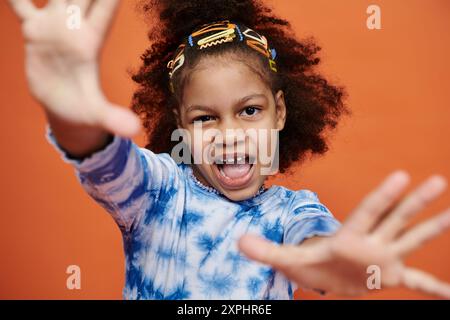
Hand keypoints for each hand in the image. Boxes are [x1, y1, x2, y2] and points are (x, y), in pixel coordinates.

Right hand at [9, 0, 139, 136]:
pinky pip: (20, 4)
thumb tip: (134, 130)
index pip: (106, 4)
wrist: (64, 108)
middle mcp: (74, 26)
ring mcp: (54, 26)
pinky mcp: (34, 31)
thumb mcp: (97, 114)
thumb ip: (113, 118)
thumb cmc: (84, 110)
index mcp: (91, 39)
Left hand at [239, 171, 449, 297]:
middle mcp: (371, 243)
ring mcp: (384, 259)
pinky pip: (418, 283)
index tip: (401, 175)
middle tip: (437, 180)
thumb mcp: (288, 260)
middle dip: (416, 202)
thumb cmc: (311, 265)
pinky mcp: (390, 277)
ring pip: (411, 239)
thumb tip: (238, 242)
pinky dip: (435, 289)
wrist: (325, 279)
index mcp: (349, 236)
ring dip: (432, 228)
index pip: (369, 212)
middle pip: (396, 219)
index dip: (384, 195)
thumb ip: (266, 251)